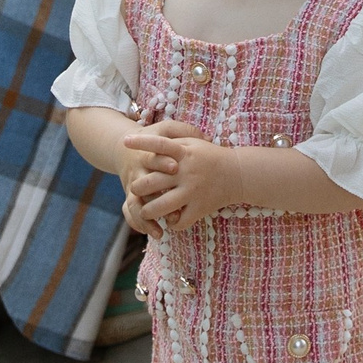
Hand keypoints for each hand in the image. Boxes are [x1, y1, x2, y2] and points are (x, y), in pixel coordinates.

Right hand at [116, 118, 191, 238]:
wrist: (123, 149)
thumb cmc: (154, 140)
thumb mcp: (166, 130)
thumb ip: (184, 131)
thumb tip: (206, 138)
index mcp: (146, 153)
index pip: (153, 156)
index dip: (162, 161)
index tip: (175, 167)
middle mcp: (137, 172)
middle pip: (142, 184)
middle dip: (154, 195)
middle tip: (170, 206)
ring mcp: (133, 187)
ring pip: (134, 204)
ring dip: (146, 218)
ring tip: (159, 232)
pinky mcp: (131, 198)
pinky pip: (131, 213)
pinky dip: (139, 224)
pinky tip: (154, 233)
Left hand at [123, 126, 245, 233]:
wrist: (237, 174)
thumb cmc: (210, 156)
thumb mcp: (192, 143)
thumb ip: (172, 140)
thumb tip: (146, 138)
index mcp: (184, 153)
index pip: (160, 144)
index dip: (142, 143)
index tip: (125, 141)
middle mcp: (186, 172)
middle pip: (152, 181)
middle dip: (138, 187)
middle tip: (136, 188)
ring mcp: (192, 191)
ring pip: (162, 206)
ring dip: (148, 210)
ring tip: (145, 210)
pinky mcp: (199, 208)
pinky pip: (180, 221)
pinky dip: (171, 223)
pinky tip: (168, 219)